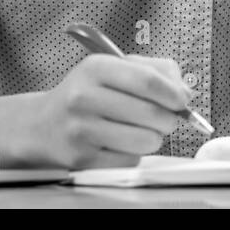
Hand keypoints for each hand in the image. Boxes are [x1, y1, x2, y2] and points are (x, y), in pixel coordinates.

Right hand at [29, 54, 190, 168]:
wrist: (43, 125)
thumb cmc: (88, 94)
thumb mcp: (114, 68)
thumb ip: (155, 71)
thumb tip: (185, 93)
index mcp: (95, 68)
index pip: (147, 80)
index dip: (173, 93)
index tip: (183, 100)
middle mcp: (84, 97)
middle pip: (151, 113)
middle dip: (169, 119)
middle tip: (166, 119)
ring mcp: (81, 129)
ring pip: (145, 141)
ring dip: (153, 139)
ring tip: (141, 131)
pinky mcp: (82, 159)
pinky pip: (130, 161)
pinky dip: (133, 154)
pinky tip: (119, 144)